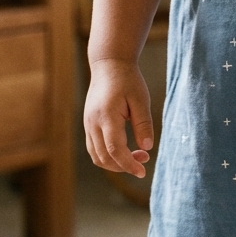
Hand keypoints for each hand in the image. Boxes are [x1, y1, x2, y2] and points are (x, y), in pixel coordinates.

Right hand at [84, 58, 153, 177]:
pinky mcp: (88, 124)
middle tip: (144, 159)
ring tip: (136, 155)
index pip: (115, 150)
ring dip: (115, 163)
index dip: (128, 164)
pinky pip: (94, 148)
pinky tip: (124, 149)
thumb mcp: (140, 99)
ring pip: (96, 156)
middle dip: (124, 165)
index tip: (143, 172)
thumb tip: (147, 147)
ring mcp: (88, 124)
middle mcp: (93, 123)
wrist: (108, 64)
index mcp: (107, 116)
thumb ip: (143, 124)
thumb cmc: (127, 79)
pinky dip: (108, 155)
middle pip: (104, 157)